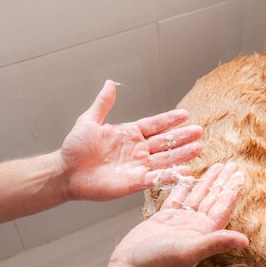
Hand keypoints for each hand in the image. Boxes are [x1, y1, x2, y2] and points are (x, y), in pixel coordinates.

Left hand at [58, 80, 202, 200]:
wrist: (66, 172)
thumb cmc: (75, 148)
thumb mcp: (89, 121)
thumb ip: (103, 104)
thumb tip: (109, 84)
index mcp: (129, 134)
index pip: (154, 125)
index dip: (169, 120)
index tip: (185, 114)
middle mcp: (137, 150)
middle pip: (165, 142)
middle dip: (182, 138)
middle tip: (199, 132)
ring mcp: (137, 166)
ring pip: (165, 159)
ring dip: (181, 155)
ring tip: (198, 149)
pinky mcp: (135, 183)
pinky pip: (156, 178)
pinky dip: (171, 176)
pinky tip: (186, 172)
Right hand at [109, 163, 247, 266]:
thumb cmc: (158, 262)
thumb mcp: (189, 250)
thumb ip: (215, 243)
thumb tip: (245, 241)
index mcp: (203, 233)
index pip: (221, 208)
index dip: (231, 192)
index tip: (240, 176)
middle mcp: (194, 226)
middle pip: (212, 199)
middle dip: (223, 183)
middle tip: (233, 166)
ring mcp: (179, 222)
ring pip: (197, 196)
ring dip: (207, 182)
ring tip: (216, 166)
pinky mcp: (163, 218)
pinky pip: (177, 198)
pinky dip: (184, 187)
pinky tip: (189, 177)